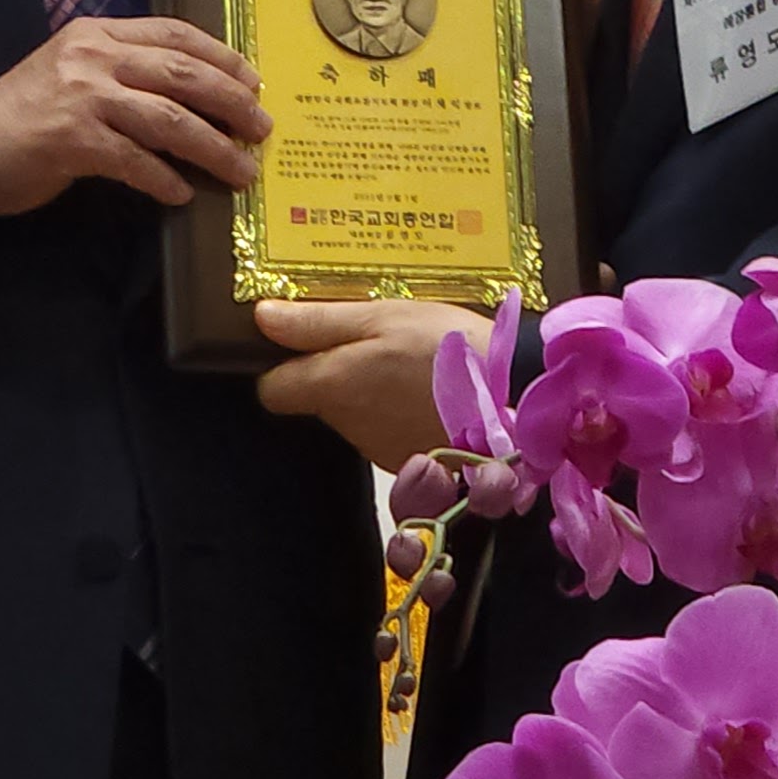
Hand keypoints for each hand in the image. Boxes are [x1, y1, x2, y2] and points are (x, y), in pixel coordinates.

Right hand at [0, 17, 269, 215]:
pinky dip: (165, 179)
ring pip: (170, 119)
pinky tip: (182, 194)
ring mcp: (82, 96)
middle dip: (232, 102)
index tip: (253, 81)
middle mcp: (93, 56)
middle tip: (261, 128)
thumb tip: (192, 97)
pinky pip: (135, 161)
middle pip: (184, 74)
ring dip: (214, 148)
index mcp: (99, 34)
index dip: (221, 57)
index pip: (175, 33)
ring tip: (240, 170)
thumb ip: (123, 72)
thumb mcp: (73, 72)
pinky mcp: (72, 140)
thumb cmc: (24, 116)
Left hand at [254, 299, 494, 471]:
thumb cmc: (446, 346)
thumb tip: (261, 317)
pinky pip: (387, 430)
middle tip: (371, 338)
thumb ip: (318, 321)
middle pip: (316, 399)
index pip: (272, 392)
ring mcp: (379, 448)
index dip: (280, 366)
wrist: (516, 397)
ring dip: (369, 389)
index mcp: (332, 387)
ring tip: (406, 359)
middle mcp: (347, 426)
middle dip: (334, 372)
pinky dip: (398, 410)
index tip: (303, 342)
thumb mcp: (381, 316)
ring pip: (354, 414)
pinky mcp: (410, 462)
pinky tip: (426, 387)